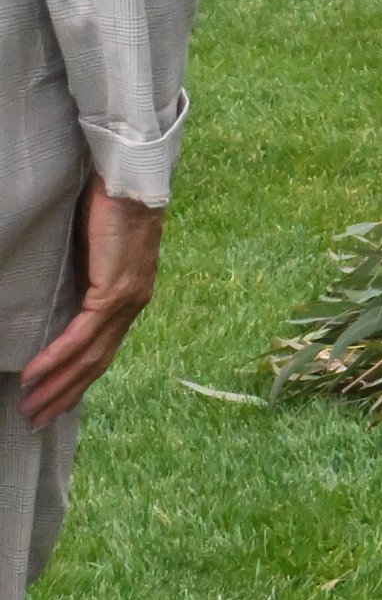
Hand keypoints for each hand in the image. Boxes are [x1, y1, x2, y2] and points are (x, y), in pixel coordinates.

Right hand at [20, 182, 159, 426]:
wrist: (129, 179)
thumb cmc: (108, 206)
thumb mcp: (91, 252)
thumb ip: (83, 278)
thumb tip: (61, 296)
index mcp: (130, 297)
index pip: (103, 350)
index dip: (79, 379)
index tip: (55, 402)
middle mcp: (134, 304)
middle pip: (96, 362)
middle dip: (64, 394)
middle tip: (35, 420)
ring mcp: (128, 299)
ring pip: (89, 355)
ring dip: (56, 384)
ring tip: (29, 407)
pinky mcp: (115, 290)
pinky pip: (82, 333)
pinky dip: (57, 356)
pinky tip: (35, 374)